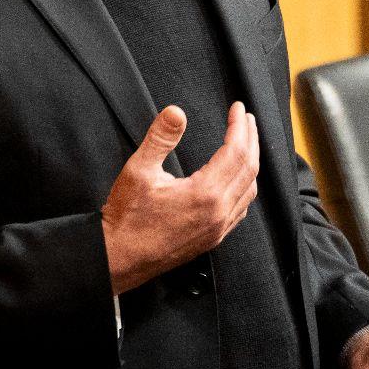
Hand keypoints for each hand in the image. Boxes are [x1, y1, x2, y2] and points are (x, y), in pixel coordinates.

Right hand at [100, 102, 259, 293]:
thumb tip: (175, 112)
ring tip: (247, 143)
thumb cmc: (126, 220)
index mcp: (204, 194)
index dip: (239, 126)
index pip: (235, 151)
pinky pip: (241, 208)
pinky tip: (238, 179)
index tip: (238, 109)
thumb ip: (160, 138)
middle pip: (249, 168)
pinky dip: (245, 187)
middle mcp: (218, 213)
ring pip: (249, 189)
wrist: (117, 259)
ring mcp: (218, 228)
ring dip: (251, 162)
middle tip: (246, 119)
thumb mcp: (139, 171)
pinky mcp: (212, 238)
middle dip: (251, 139)